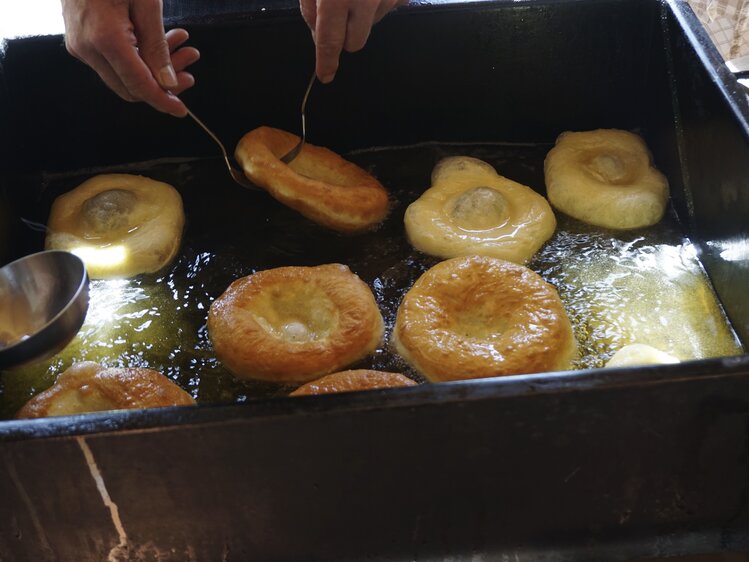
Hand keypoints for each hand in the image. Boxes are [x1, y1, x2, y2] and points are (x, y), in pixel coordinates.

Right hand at [61, 0, 199, 116]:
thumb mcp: (146, 4)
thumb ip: (158, 47)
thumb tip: (169, 83)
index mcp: (105, 40)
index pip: (139, 86)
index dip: (163, 101)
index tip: (181, 110)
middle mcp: (88, 48)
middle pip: (131, 87)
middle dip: (164, 81)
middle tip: (190, 62)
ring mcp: (80, 46)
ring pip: (124, 75)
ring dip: (155, 67)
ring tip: (182, 46)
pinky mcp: (80, 40)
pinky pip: (113, 61)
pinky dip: (139, 57)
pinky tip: (160, 40)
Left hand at [299, 0, 407, 82]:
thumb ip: (311, 11)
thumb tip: (319, 38)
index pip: (330, 42)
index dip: (326, 62)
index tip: (325, 76)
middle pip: (355, 42)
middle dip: (345, 35)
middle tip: (338, 12)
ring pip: (373, 25)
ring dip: (362, 15)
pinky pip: (390, 8)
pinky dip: (379, 3)